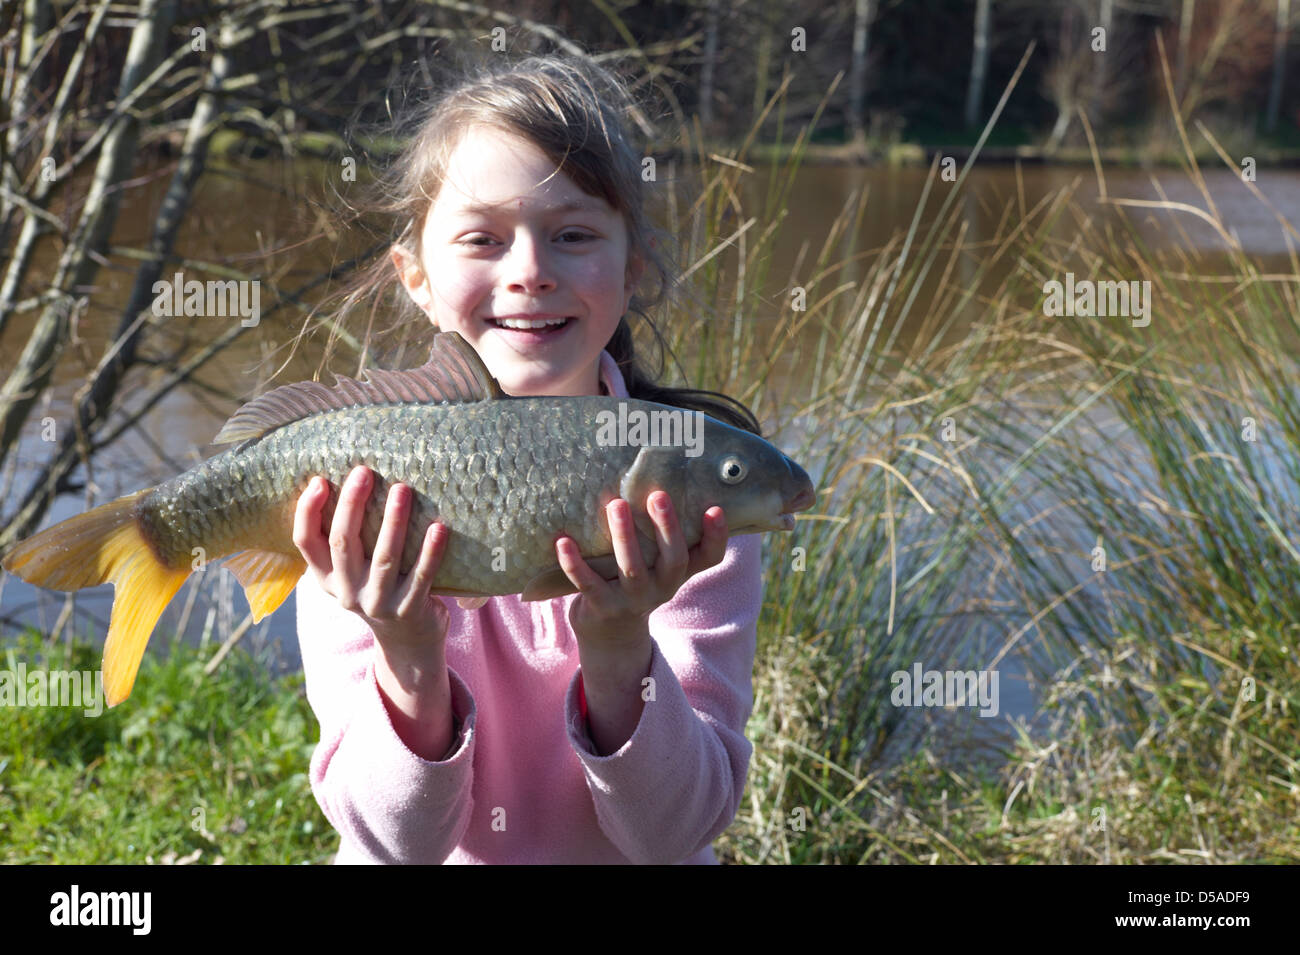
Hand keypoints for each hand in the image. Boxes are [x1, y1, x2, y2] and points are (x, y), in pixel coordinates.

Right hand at [293, 465, 450, 651]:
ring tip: (402, 489)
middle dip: (351, 504)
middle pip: (343, 543)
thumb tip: (356, 480)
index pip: (305, 542)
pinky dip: (431, 551)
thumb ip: (349, 537)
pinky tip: (438, 527)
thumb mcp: (353, 570)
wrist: (407, 641)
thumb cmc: (380, 587)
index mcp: (326, 577)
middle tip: (364, 472)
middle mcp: (347, 591)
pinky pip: (422, 576)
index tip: (320, 480)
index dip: (307, 511)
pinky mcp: (409, 610)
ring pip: (384, 558)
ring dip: (393, 521)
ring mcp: (378, 603)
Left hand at [555, 491, 728, 645]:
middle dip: (667, 527)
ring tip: (615, 505)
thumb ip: (660, 533)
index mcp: (679, 572)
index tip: (715, 509)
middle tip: (658, 495)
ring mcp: (633, 600)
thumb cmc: (635, 580)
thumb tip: (654, 476)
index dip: (716, 536)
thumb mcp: (655, 562)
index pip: (709, 557)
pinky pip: (588, 583)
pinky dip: (574, 563)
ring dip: (624, 536)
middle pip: (673, 560)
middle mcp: (663, 588)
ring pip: (631, 569)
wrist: (610, 632)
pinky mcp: (603, 607)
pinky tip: (563, 541)